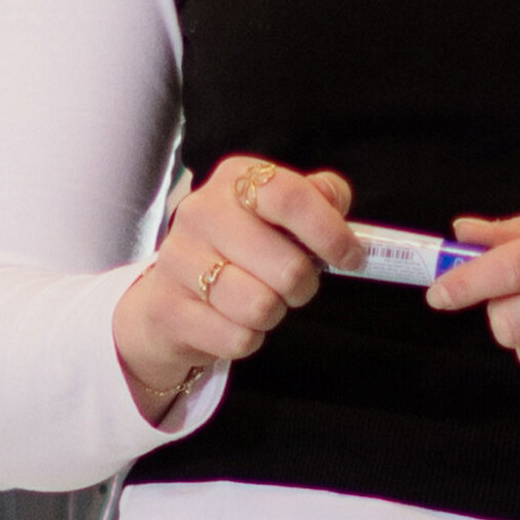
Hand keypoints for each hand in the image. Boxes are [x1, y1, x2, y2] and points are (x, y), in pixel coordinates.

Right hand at [114, 155, 353, 425]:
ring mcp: (178, 260)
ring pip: (261, 307)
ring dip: (274, 314)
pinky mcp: (168, 308)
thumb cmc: (240, 249)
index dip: (329, 232)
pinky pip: (237, 338)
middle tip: (294, 285)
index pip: (289, 196)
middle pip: (287, 266)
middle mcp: (201, 212)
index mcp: (234, 180)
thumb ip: (317, 198)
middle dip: (304, 286)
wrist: (169, 295)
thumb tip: (337, 202)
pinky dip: (247, 339)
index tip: (351, 258)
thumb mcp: (278, 214)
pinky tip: (233, 321)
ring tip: (261, 302)